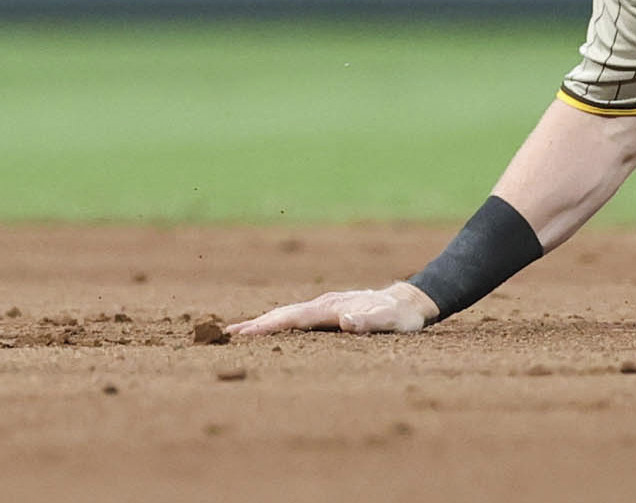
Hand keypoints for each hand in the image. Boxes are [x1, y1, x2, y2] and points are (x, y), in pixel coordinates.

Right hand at [226, 283, 440, 337]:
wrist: (408, 301)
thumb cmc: (400, 317)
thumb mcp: (390, 322)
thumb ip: (369, 322)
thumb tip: (345, 321)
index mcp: (332, 308)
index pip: (294, 318)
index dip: (269, 326)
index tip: (246, 333)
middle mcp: (324, 305)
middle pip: (283, 314)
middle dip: (256, 323)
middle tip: (227, 333)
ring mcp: (324, 306)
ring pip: (288, 314)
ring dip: (263, 322)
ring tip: (239, 331)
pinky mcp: (327, 310)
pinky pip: (296, 317)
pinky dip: (278, 322)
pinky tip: (271, 327)